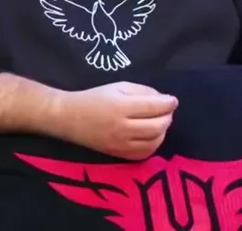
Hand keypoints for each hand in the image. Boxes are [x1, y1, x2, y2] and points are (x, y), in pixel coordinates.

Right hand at [56, 82, 177, 160]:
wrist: (69, 118)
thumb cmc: (95, 98)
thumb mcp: (119, 86)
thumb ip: (143, 91)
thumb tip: (164, 100)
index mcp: (121, 107)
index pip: (154, 107)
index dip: (168, 103)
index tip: (172, 100)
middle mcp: (122, 128)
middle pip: (158, 126)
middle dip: (167, 117)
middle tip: (167, 110)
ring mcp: (120, 144)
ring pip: (154, 142)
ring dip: (163, 131)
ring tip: (159, 122)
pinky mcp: (118, 155)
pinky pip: (144, 154)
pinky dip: (153, 144)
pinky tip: (151, 135)